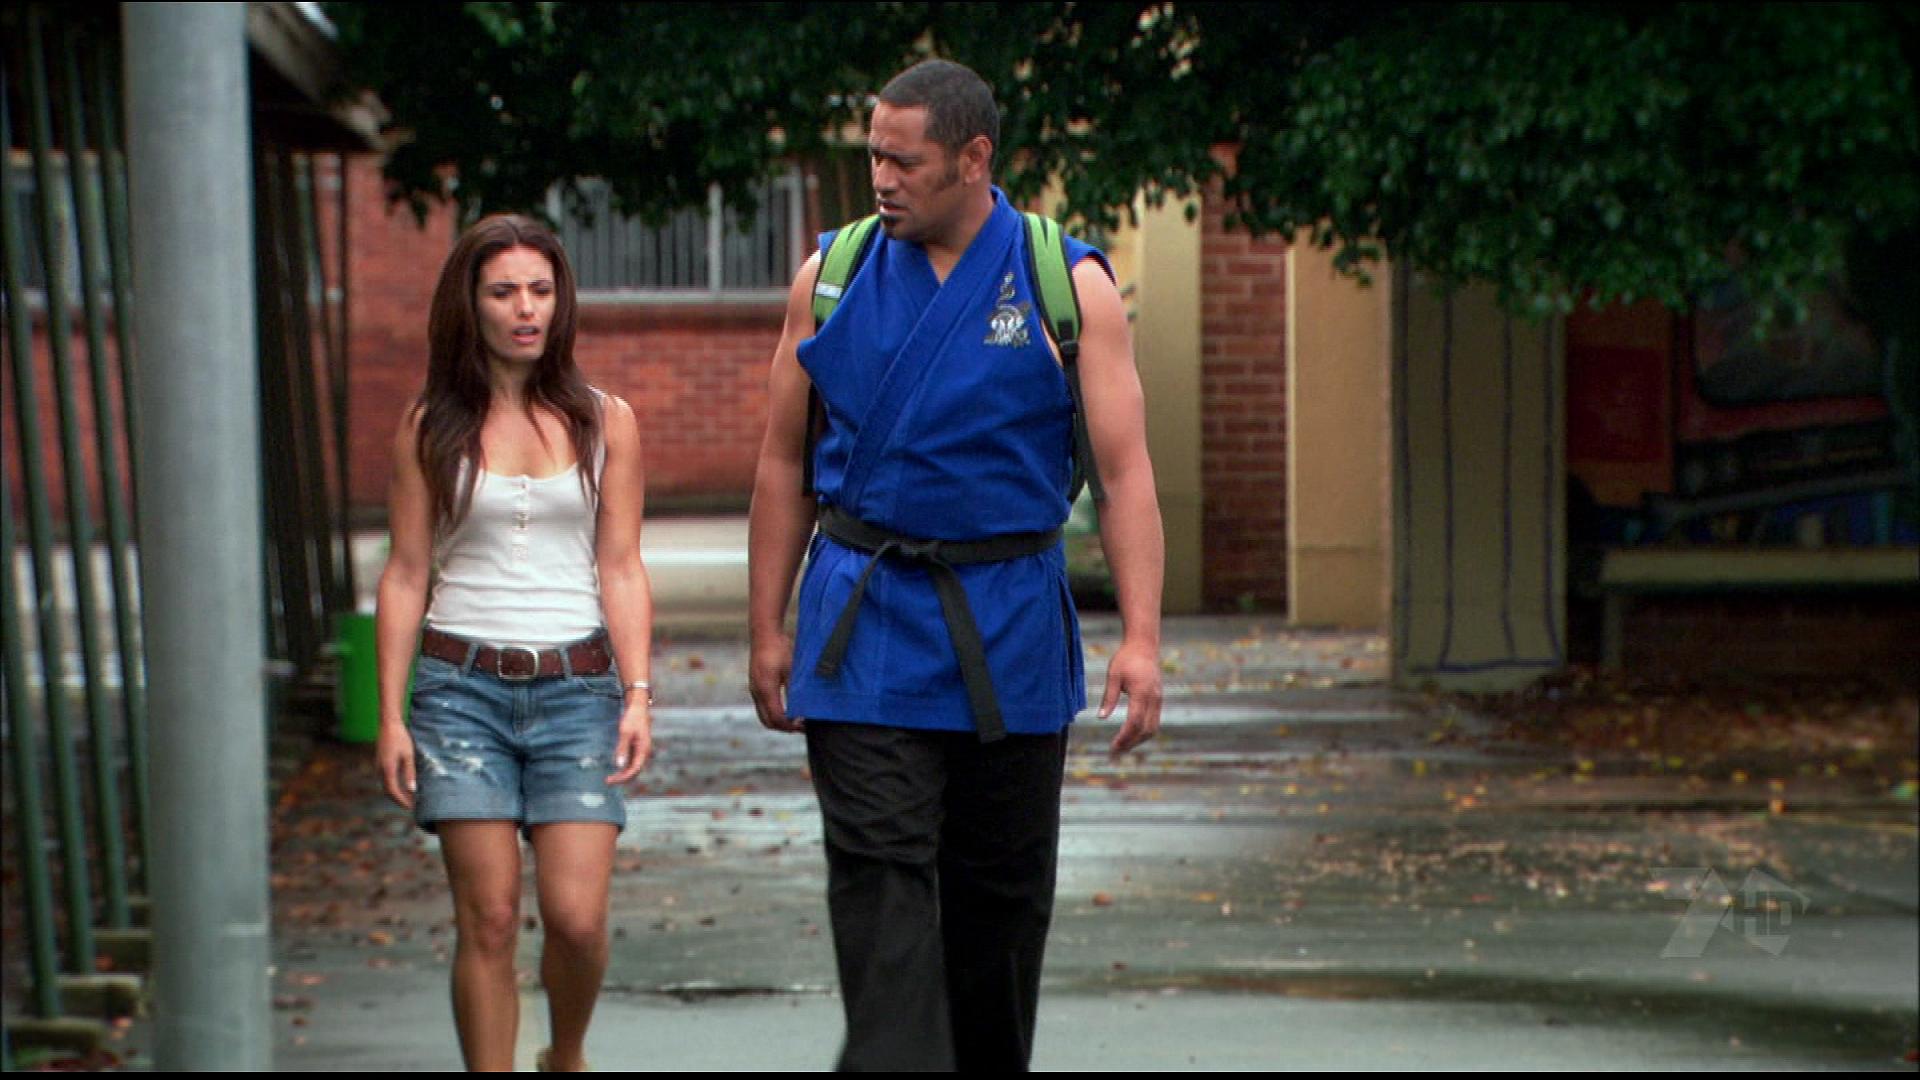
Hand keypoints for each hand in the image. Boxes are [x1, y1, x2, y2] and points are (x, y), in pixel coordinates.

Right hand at [376, 721, 415, 809]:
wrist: (388, 725)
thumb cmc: (401, 738)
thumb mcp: (408, 755)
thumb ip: (410, 773)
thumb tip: (412, 790)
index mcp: (387, 769)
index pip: (393, 791)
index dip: (402, 801)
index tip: (411, 807)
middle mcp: (380, 770)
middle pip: (388, 791)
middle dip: (399, 800)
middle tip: (411, 806)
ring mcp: (378, 766)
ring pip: (386, 785)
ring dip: (397, 793)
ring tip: (410, 798)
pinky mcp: (380, 763)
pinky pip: (386, 779)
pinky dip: (394, 786)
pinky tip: (404, 786)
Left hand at [607, 700, 652, 783]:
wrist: (638, 707)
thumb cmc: (632, 718)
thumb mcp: (625, 732)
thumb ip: (622, 749)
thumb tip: (619, 765)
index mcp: (643, 750)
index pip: (634, 770)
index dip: (623, 778)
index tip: (611, 780)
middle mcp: (644, 752)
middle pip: (634, 771)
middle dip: (622, 778)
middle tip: (607, 781)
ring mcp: (641, 751)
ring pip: (633, 768)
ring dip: (623, 774)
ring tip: (610, 778)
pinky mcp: (637, 748)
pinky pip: (632, 762)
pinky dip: (624, 767)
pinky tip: (615, 769)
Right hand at [749, 632, 803, 732]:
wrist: (764, 635)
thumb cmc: (780, 649)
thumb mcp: (792, 670)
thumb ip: (795, 690)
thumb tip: (802, 709)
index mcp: (766, 689)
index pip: (777, 717)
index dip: (790, 726)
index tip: (804, 726)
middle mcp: (757, 692)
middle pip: (768, 721)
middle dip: (784, 728)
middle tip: (801, 727)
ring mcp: (754, 690)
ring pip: (764, 716)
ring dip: (778, 722)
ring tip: (796, 720)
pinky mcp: (755, 686)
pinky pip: (762, 707)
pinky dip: (774, 713)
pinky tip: (787, 709)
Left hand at [1099, 639, 1162, 754]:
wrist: (1144, 645)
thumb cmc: (1126, 658)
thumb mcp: (1113, 675)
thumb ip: (1108, 697)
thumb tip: (1101, 718)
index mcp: (1142, 693)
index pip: (1134, 722)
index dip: (1124, 737)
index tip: (1113, 747)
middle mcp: (1153, 699)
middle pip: (1145, 730)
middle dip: (1130, 744)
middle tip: (1114, 754)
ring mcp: (1158, 700)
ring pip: (1152, 728)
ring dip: (1138, 741)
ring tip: (1121, 748)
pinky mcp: (1158, 700)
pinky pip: (1154, 722)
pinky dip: (1143, 732)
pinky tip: (1131, 736)